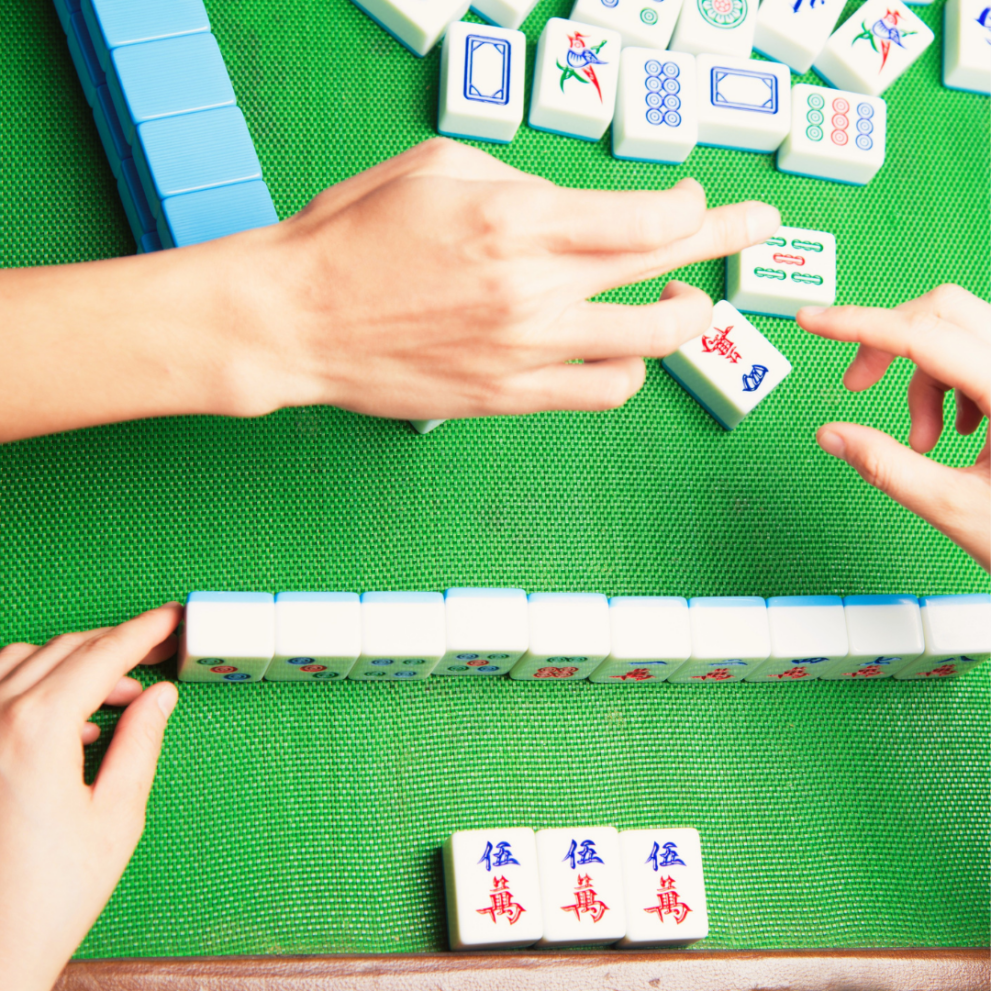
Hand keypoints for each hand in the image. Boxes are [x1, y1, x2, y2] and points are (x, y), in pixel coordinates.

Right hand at [0, 138, 779, 441]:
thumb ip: (520, 182)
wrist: (297, 320)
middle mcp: (533, 286)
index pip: (646, 216)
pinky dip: (628, 370)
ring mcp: (526, 349)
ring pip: (650, 340)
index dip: (687, 206)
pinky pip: (602, 392)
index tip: (692, 199)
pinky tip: (623, 353)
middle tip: (755, 227)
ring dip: (685, 316)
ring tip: (687, 305)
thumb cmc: (353, 236)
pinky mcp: (509, 396)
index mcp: (516, 218)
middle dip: (723, 239)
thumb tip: (571, 207)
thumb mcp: (436, 167)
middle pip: (663, 265)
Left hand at [0, 604, 179, 990]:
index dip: (143, 632)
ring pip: (23, 660)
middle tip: (158, 650)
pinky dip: (39, 687)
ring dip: (75, 662)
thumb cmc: (47, 897)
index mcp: (36, 732)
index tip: (171, 619)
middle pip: (63, 649)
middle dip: (115, 644)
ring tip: (119, 692)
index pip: (100, 655)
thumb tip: (158, 696)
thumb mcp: (116, 816)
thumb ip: (139, 743)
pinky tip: (74, 723)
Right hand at [798, 285, 989, 570]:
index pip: (924, 336)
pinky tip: (957, 430)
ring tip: (923, 440)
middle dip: (888, 342)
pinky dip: (949, 383)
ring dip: (922, 377)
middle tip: (856, 385)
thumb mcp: (958, 508)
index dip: (859, 324)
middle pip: (943, 311)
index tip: (814, 321)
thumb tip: (833, 436)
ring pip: (959, 330)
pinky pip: (978, 352)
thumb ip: (888, 468)